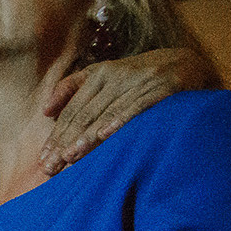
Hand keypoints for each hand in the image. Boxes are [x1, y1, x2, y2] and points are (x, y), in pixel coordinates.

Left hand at [40, 47, 214, 173]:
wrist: (186, 62)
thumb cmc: (137, 77)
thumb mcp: (105, 76)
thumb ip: (73, 89)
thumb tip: (45, 111)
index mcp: (98, 74)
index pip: (72, 110)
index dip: (56, 135)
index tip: (44, 159)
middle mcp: (116, 76)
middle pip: (85, 114)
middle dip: (66, 142)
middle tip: (51, 167)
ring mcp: (139, 80)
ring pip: (107, 113)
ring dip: (88, 137)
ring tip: (70, 157)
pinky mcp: (162, 86)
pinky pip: (137, 106)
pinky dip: (120, 120)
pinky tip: (105, 135)